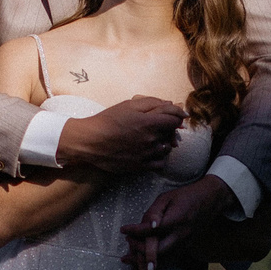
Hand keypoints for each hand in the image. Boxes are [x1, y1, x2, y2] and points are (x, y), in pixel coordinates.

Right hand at [55, 96, 182, 175]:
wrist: (90, 141)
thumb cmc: (108, 120)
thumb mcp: (129, 105)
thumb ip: (152, 103)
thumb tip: (171, 105)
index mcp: (149, 123)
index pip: (175, 119)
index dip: (179, 115)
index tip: (180, 114)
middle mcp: (151, 140)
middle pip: (172, 133)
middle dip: (171, 127)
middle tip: (164, 123)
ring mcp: (146, 155)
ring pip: (167, 148)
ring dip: (165, 141)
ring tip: (156, 137)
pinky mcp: (140, 166)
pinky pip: (160, 163)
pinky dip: (160, 156)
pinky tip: (153, 151)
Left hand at [119, 175, 235, 269]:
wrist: (210, 200)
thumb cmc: (185, 196)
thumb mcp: (166, 198)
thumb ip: (154, 212)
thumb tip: (142, 227)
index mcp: (177, 219)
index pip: (153, 230)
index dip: (136, 232)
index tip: (123, 230)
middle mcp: (182, 234)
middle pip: (159, 251)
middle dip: (140, 252)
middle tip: (127, 246)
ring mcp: (186, 243)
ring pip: (164, 260)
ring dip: (145, 262)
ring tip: (128, 259)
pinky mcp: (186, 247)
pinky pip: (169, 259)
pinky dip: (155, 262)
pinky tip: (142, 262)